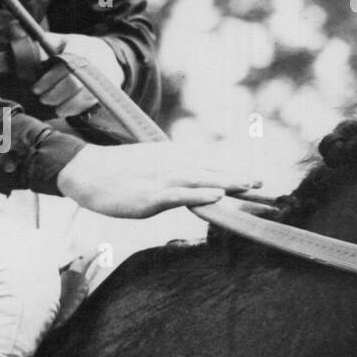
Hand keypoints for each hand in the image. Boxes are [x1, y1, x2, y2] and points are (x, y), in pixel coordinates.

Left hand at [32, 34, 122, 117]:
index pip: (65, 63)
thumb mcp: (60, 41)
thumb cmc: (75, 49)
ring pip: (85, 96)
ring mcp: (105, 75)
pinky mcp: (109, 89)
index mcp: (81, 45)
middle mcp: (96, 60)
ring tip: (52, 105)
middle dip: (55, 94)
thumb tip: (16, 33)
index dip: (49, 78)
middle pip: (74, 82)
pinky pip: (93, 103)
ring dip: (65, 105)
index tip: (36, 88)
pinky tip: (64, 110)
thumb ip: (40, 42)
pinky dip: (76, 109)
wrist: (104, 55)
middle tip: (43, 98)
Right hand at [55, 142, 259, 218]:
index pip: (211, 167)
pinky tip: (217, 196)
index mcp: (173, 160)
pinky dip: (199, 194)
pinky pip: (179, 194)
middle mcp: (172, 165)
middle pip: (214, 173)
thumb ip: (170, 175)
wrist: (86, 171)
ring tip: (253, 187)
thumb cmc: (115, 173)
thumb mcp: (148, 169)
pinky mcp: (150, 194)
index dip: (236, 175)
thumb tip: (185, 185)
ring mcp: (161, 179)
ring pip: (202, 180)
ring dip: (229, 184)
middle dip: (242, 182)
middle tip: (270, 190)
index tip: (260, 183)